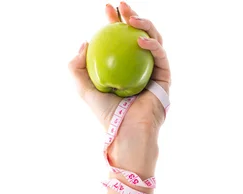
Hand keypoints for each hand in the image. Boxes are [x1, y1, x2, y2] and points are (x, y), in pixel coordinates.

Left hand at [68, 2, 170, 176]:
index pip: (120, 39)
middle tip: (120, 5)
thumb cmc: (106, 113)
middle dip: (131, 15)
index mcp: (124, 67)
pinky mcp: (166, 78)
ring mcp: (155, 71)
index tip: (106, 9)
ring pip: (154, 40)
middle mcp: (141, 67)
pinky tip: (140, 39)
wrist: (127, 131)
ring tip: (131, 18)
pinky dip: (152, 45)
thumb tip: (85, 43)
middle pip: (138, 34)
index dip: (114, 22)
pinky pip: (161, 56)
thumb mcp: (83, 88)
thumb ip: (77, 67)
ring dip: (144, 24)